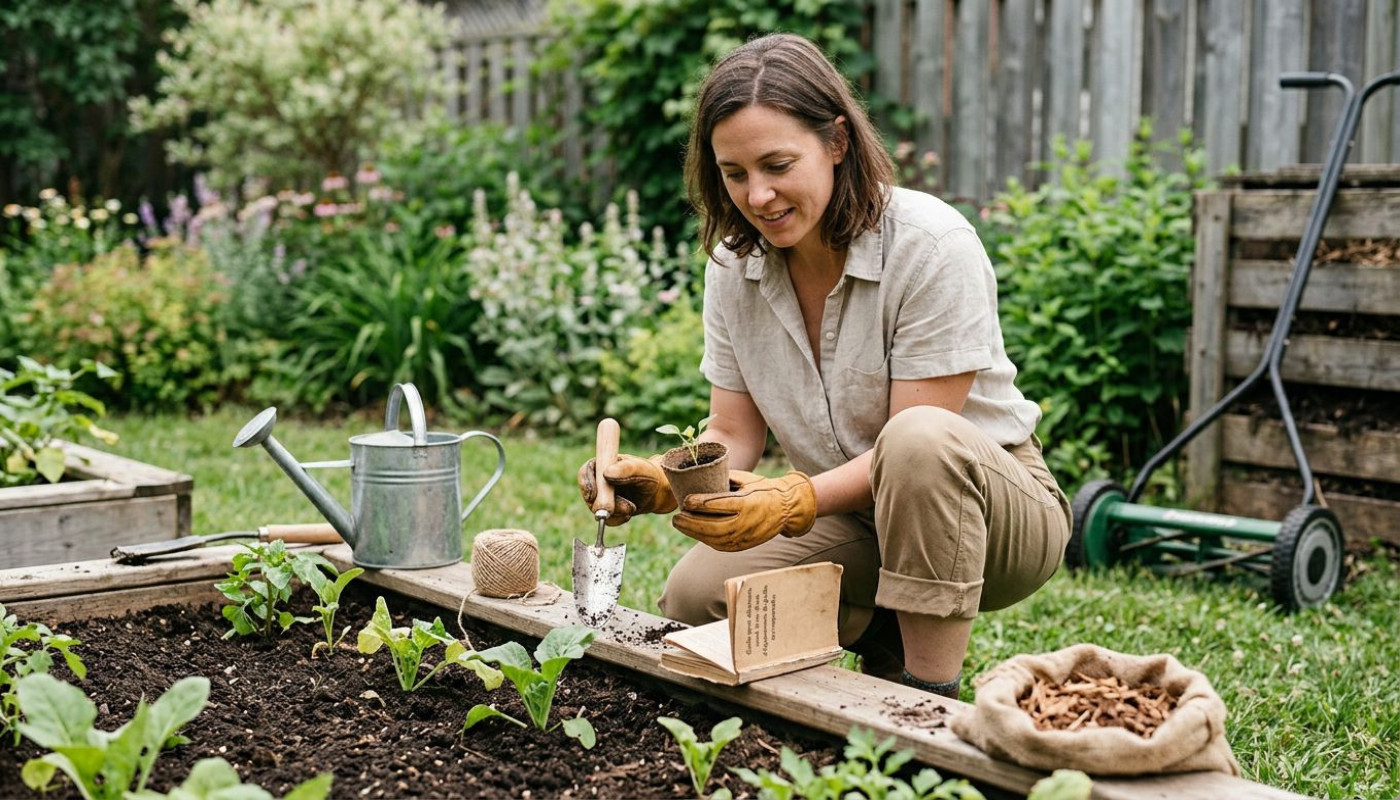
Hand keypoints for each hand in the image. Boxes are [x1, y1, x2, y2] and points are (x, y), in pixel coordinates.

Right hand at [577, 453, 677, 525]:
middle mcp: (599, 480)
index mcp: (603, 463)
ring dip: (615, 511)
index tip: (592, 496)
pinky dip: (618, 519)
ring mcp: (602, 496)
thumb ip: (626, 469)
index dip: (586, 484)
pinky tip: (629, 513)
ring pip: (598, 509)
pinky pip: (606, 520)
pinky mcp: (608, 510)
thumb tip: (607, 473)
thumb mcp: (642, 469)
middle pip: (589, 494)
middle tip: (623, 508)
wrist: (658, 491)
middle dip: (604, 504)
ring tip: (632, 507)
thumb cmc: (650, 474)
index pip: (585, 472)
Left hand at [672, 471, 815, 551]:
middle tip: (676, 517)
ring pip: (715, 539)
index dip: (699, 503)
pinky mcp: (745, 545)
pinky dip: (705, 539)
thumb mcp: (747, 479)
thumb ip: (725, 478)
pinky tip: (695, 532)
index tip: (685, 500)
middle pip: (713, 526)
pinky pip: (721, 546)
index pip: (718, 505)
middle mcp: (747, 522)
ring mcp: (746, 536)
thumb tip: (700, 476)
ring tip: (681, 525)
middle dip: (691, 523)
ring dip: (695, 533)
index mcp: (747, 502)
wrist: (786, 508)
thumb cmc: (764, 489)